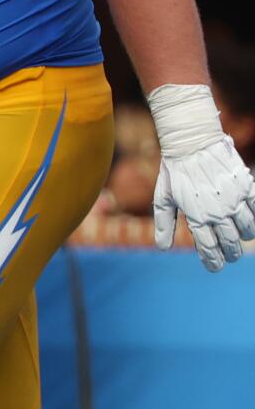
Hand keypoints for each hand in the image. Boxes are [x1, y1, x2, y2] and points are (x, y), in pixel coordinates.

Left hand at [147, 83, 254, 271]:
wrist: (191, 142)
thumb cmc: (174, 171)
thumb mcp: (163, 198)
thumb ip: (164, 224)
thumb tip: (163, 247)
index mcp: (197, 217)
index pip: (209, 249)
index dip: (213, 262)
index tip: (215, 267)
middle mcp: (218, 212)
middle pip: (231, 244)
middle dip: (230, 253)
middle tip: (229, 255)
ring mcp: (234, 200)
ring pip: (247, 230)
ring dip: (243, 237)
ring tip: (238, 237)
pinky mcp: (246, 187)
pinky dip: (254, 218)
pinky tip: (248, 220)